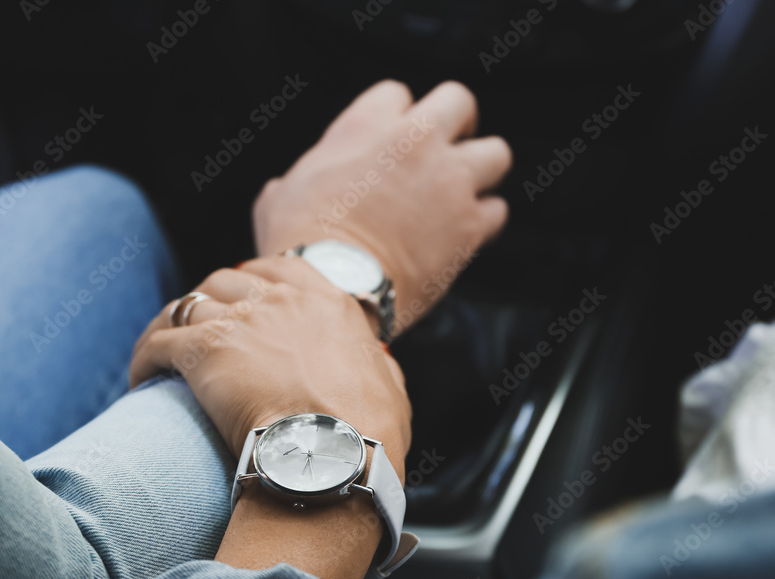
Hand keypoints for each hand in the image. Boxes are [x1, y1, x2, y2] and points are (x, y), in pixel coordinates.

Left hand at [129, 257, 411, 478]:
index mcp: (326, 303)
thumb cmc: (369, 435)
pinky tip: (140, 379)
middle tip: (201, 332)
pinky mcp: (203, 350)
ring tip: (161, 356)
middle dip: (210, 302)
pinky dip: (144, 357)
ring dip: (172, 327)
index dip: (254, 281)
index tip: (243, 300)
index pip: (279, 269)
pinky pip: (157, 343)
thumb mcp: (391, 389)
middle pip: (226, 280)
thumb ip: (379, 366)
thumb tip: (378, 365)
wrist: (333, 459)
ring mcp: (240, 321)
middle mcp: (280, 300)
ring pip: (186, 306)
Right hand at [252, 79, 511, 336]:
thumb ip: (296, 179)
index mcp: (365, 126)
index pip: (396, 94)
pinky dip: (483, 223)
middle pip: (459, 101)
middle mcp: (415, 142)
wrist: (329, 288)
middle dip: (458, 123)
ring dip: (481, 171)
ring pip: (496, 153)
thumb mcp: (278, 197)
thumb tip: (287, 188)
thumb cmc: (295, 244)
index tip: (390, 144)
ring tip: (463, 193)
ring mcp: (449, 181)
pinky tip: (463, 236)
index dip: (395, 119)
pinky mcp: (470, 224)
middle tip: (448, 149)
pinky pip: (496, 211)